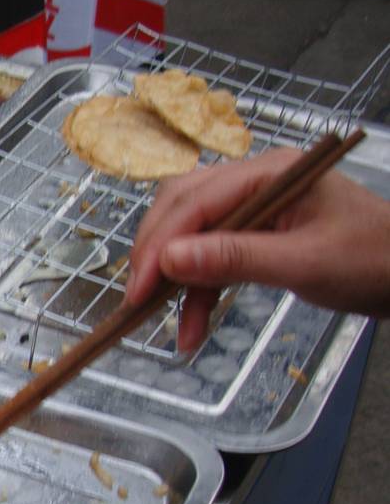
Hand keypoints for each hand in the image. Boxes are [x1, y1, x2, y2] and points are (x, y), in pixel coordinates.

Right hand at [125, 149, 389, 350]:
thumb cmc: (373, 261)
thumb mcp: (305, 263)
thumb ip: (235, 259)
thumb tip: (170, 260)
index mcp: (270, 174)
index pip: (196, 201)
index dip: (160, 245)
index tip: (138, 290)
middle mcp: (255, 183)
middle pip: (182, 210)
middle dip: (156, 257)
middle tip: (137, 301)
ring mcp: (254, 209)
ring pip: (191, 238)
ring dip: (175, 283)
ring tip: (167, 326)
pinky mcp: (255, 237)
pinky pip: (211, 261)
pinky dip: (198, 294)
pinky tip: (193, 329)